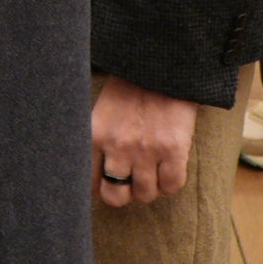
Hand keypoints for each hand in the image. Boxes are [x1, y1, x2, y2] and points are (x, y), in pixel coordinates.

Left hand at [91, 76, 197, 207]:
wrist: (162, 67)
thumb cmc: (130, 88)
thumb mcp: (102, 112)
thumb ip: (98, 141)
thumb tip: (96, 175)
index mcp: (95, 135)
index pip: (88, 183)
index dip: (100, 187)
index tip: (108, 183)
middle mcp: (117, 146)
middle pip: (115, 197)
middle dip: (124, 193)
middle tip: (132, 180)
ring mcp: (146, 150)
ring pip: (145, 195)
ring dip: (150, 186)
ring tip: (153, 169)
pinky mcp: (173, 150)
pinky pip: (171, 186)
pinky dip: (171, 182)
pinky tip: (169, 166)